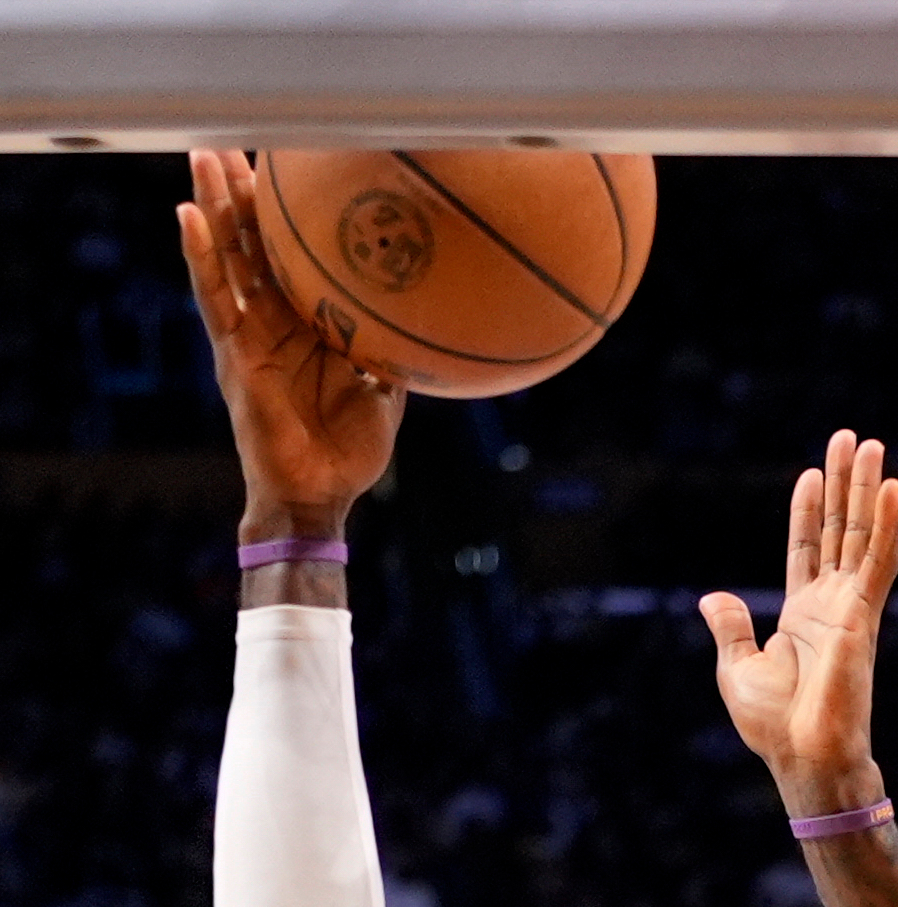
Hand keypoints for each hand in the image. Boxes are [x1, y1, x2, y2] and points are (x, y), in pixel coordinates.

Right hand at [178, 150, 403, 539]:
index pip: (293, 256)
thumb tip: (427, 312)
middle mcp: (272, 322)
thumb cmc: (350, 452)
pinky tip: (188, 216)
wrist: (320, 497)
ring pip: (228, 258)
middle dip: (242, 192)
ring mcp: (249, 335)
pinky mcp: (233, 355)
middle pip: (253, 244)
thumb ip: (392, 348)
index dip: (289, 213)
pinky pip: (214, 298)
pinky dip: (201, 256)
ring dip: (215, 205)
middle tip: (234, 135)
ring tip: (202, 155)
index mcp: (307, 325)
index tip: (291, 164)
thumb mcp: (384, 389)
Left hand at [700, 429, 897, 817]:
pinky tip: (893, 488)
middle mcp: (831, 605)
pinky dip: (888, 523)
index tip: (811, 473)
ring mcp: (851, 607)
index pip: (808, 549)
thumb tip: (713, 598)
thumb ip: (730, 629)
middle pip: (840, 530)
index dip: (808, 511)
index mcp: (802, 616)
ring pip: (863, 534)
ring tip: (871, 445)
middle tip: (851, 438)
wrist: (805, 755)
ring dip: (868, 489)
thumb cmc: (775, 726)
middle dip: (844, 484)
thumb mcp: (736, 669)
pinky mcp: (864, 615)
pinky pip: (880, 561)